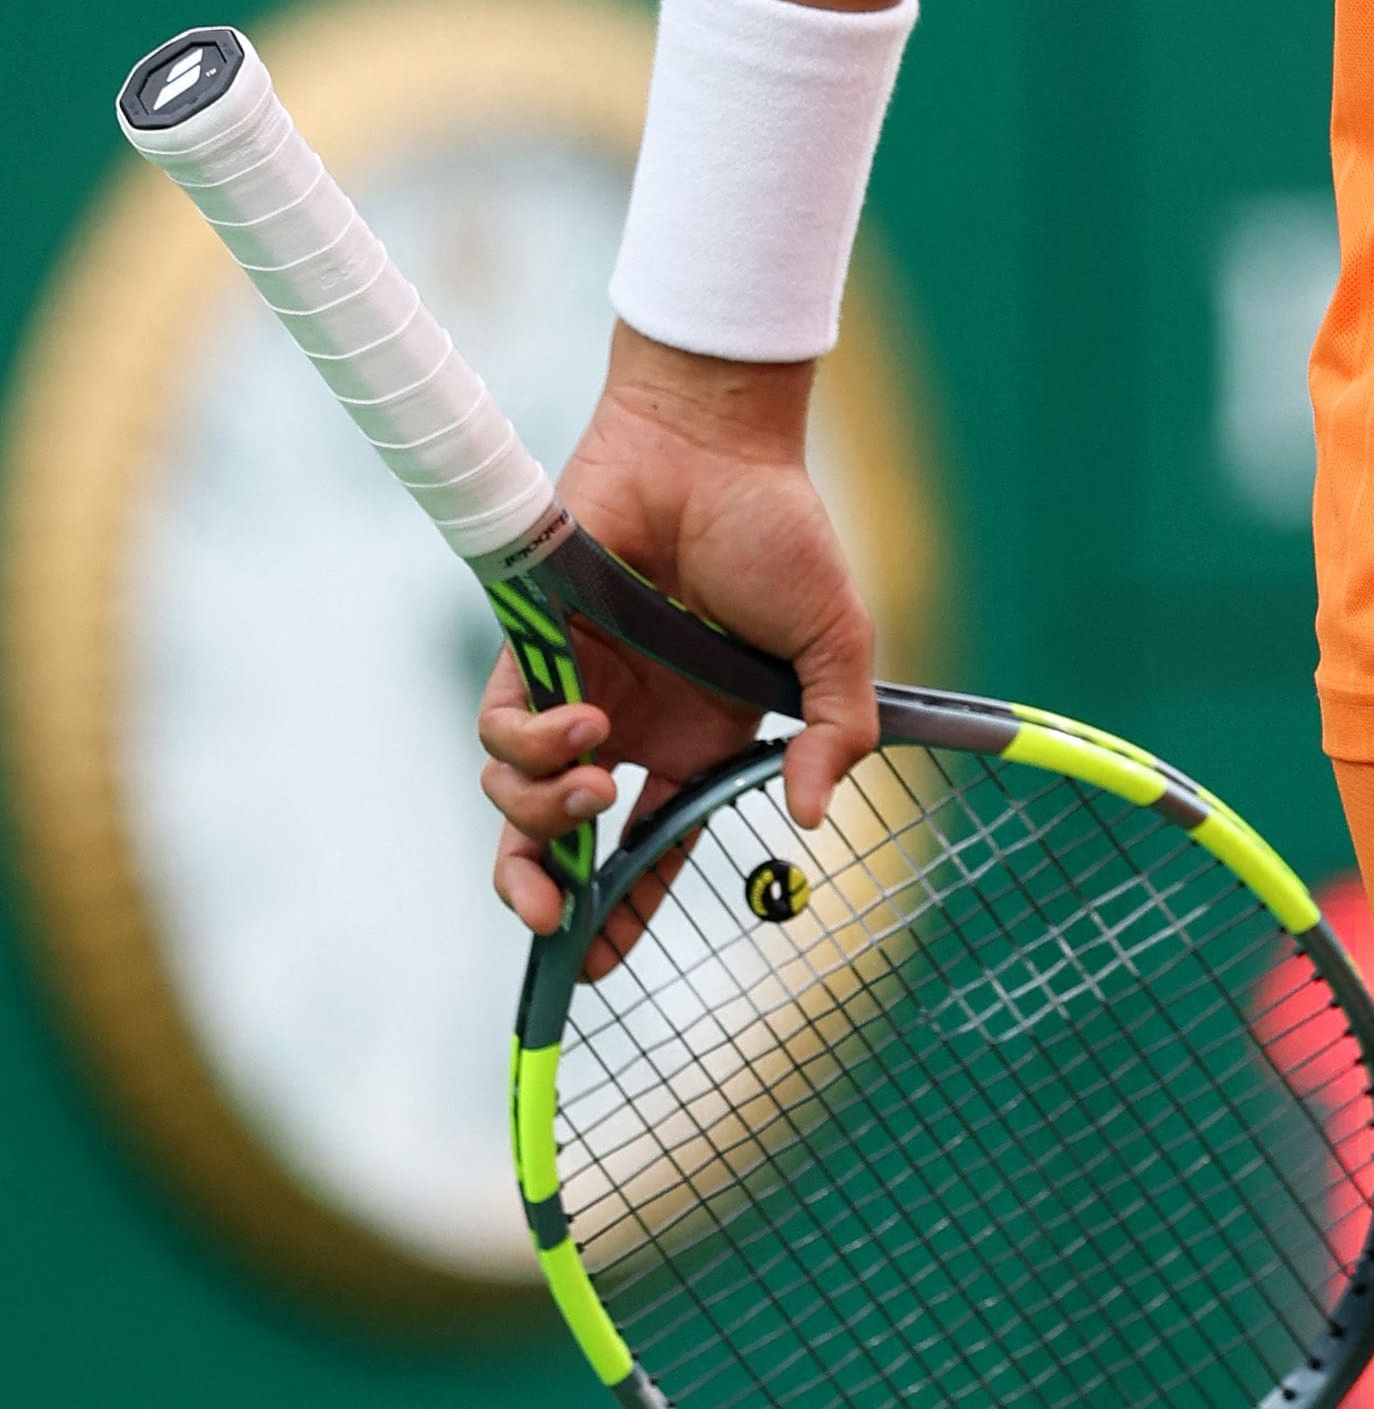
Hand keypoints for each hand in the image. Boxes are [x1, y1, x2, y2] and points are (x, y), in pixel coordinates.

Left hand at [477, 325, 878, 952]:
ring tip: (597, 787)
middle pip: (558, 841)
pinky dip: (534, 746)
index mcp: (696, 735)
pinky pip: (502, 728)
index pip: (649, 845)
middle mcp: (628, 724)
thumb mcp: (835, 642)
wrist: (714, 444)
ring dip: (547, 817)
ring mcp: (577, 686)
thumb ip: (836, 731)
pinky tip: (586, 727)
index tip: (602, 963)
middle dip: (543, 896)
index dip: (623, 908)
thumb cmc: (777, 530)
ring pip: (518, 794)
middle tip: (556, 925)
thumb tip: (811, 818)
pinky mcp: (535, 647)